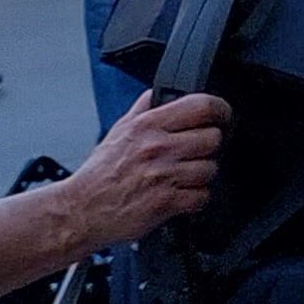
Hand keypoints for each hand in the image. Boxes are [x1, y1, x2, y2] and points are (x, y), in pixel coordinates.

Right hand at [56, 91, 226, 248]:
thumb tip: (159, 93)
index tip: (223, 117)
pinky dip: (197, 199)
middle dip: (210, 146)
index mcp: (147, 125)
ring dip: (202, 175)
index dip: (221, 110)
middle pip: (213, 138)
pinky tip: (182, 195)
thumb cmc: (99, 174)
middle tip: (197, 153)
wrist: (81, 210)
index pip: (202, 106)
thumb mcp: (118, 131)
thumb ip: (142, 109)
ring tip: (184, 176)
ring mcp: (162, 176)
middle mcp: (157, 147)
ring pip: (210, 169)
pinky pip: (202, 196)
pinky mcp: (166, 203)